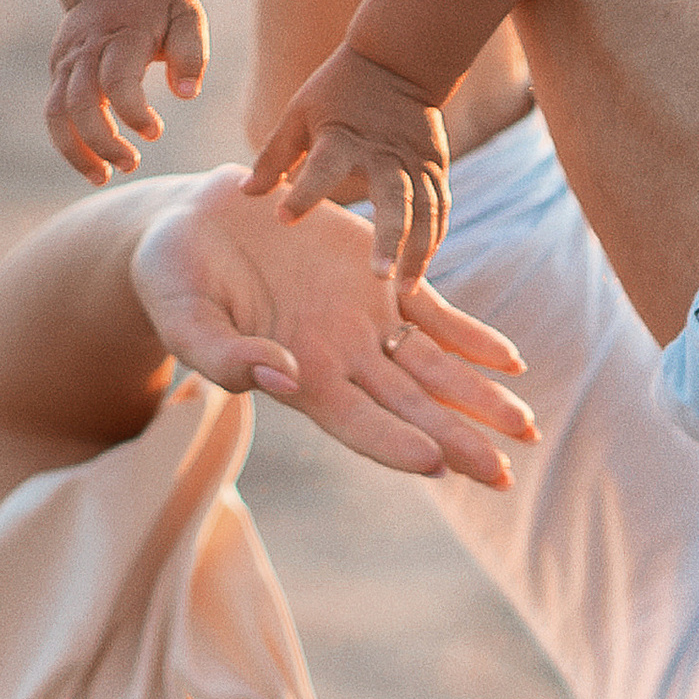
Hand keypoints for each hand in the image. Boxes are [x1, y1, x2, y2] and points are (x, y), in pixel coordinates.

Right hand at [48, 0, 209, 184]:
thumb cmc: (158, 0)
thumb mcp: (186, 14)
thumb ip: (190, 53)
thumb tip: (187, 94)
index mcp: (122, 35)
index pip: (116, 81)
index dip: (133, 113)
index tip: (156, 132)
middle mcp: (86, 49)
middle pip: (80, 104)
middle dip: (103, 142)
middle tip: (132, 163)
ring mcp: (66, 60)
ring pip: (57, 113)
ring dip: (76, 151)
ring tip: (103, 177)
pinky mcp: (57, 71)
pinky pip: (54, 113)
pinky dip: (68, 143)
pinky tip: (92, 165)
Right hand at [131, 167, 533, 486]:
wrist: (193, 223)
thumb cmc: (173, 280)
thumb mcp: (184, 316)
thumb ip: (224, 354)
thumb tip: (279, 377)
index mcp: (297, 378)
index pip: (356, 422)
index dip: (395, 443)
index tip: (436, 463)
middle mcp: (341, 359)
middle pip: (411, 409)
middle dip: (460, 441)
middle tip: (502, 476)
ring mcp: (364, 320)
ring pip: (435, 368)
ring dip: (480, 398)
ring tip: (524, 429)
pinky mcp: (377, 277)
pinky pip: (435, 312)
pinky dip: (473, 337)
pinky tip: (511, 362)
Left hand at [242, 43, 447, 284]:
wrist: (398, 61)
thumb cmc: (338, 91)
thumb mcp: (298, 115)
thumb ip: (274, 156)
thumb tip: (246, 194)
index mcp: (343, 137)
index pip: (324, 167)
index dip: (305, 193)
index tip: (283, 219)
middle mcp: (384, 153)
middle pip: (394, 198)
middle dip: (389, 238)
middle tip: (378, 277)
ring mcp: (415, 161)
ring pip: (425, 211)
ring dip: (417, 251)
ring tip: (404, 290)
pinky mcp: (436, 166)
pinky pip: (439, 209)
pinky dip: (433, 240)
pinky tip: (419, 270)